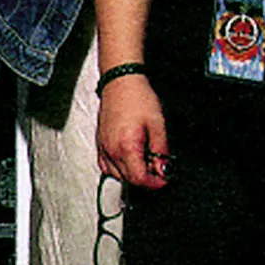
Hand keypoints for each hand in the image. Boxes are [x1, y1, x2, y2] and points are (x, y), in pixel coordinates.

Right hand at [96, 72, 170, 188]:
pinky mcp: (100, 143)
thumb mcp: (158, 125)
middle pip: (128, 179)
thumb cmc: (137, 97)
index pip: (139, 179)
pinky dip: (118, 168)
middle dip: (145, 178)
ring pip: (116, 175)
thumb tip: (163, 169)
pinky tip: (128, 158)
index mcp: (126, 146)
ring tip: (144, 160)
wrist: (120, 81)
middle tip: (158, 166)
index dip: (155, 182)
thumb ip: (161, 151)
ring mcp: (103, 147)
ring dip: (132, 173)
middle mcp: (111, 150)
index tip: (164, 178)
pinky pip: (106, 165)